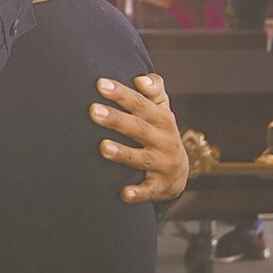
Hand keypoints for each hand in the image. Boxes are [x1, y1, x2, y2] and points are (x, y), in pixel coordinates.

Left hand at [89, 73, 187, 202]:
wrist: (179, 171)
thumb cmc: (159, 131)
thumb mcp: (162, 109)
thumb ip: (154, 89)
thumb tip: (141, 78)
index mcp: (162, 118)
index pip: (140, 103)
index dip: (121, 93)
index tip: (99, 84)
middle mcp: (164, 140)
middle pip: (138, 128)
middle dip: (116, 120)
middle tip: (93, 111)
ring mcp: (163, 164)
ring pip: (142, 158)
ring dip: (123, 153)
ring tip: (103, 147)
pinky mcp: (160, 186)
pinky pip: (149, 190)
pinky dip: (138, 193)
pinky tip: (124, 194)